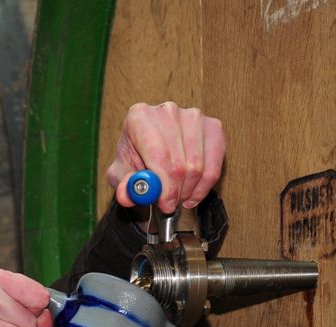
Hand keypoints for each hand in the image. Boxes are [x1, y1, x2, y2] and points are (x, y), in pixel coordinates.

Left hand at [106, 102, 224, 213]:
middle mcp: (167, 111)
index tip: (165, 204)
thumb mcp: (120, 172)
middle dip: (176, 191)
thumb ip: (122, 184)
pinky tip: (194, 191)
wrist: (149, 144)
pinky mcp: (212, 125)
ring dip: (190, 189)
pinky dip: (205, 184)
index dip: (165, 185)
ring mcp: (193, 116)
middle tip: (170, 204)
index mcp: (140, 117)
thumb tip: (128, 195)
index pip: (159, 154)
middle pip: (180, 163)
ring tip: (178, 196)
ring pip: (198, 165)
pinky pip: (215, 162)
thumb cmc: (134, 156)